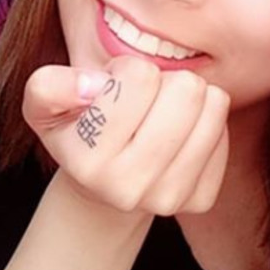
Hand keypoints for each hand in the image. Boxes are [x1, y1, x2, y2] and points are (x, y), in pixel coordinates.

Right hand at [22, 56, 229, 215]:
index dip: (128, 69)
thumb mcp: (45, 101)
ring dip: (190, 96)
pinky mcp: (201, 199)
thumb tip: (90, 87)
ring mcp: (169, 198)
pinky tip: (179, 132)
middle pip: (185, 91)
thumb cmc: (77, 127)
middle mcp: (129, 188)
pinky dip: (205, 121)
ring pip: (213, 106)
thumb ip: (49, 86)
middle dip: (165, 79)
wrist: (101, 181)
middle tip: (145, 97)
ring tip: (163, 109)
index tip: (115, 87)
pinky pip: (224, 131)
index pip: (140, 77)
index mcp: (89, 162)